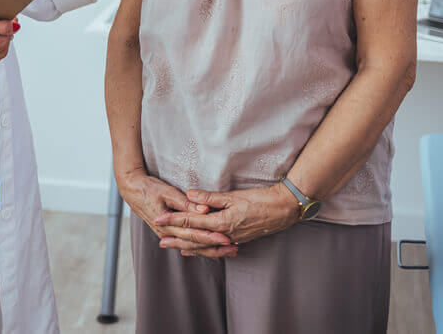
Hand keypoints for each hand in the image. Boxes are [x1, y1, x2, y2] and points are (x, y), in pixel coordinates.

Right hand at [116, 168, 237, 258]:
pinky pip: (187, 243)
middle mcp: (168, 234)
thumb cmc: (148, 188)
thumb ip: (186, 203)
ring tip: (229, 251)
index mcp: (167, 225)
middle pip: (195, 245)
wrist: (131, 189)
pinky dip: (201, 247)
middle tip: (234, 249)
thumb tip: (204, 209)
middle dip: (215, 248)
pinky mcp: (169, 232)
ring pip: (193, 247)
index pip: (194, 234)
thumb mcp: (167, 192)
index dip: (211, 237)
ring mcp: (168, 235)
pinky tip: (213, 250)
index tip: (226, 239)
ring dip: (211, 250)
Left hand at [153, 183, 299, 248]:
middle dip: (177, 239)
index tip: (158, 219)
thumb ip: (210, 197)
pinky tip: (199, 249)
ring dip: (189, 246)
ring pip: (206, 245)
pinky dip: (204, 248)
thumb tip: (190, 194)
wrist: (284, 210)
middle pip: (195, 238)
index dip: (174, 220)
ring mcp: (232, 238)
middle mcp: (225, 234)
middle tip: (160, 241)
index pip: (192, 221)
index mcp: (222, 222)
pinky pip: (216, 247)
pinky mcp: (239, 239)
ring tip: (175, 247)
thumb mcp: (234, 196)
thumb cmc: (261, 200)